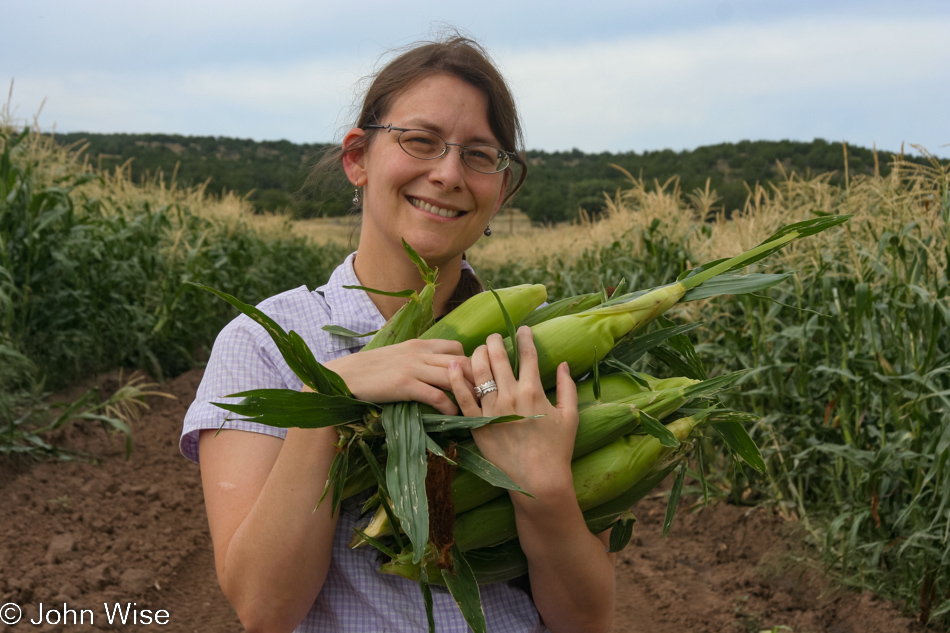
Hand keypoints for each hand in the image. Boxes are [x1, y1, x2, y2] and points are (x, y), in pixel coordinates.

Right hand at [325, 338, 472, 414]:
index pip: (456, 347)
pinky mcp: (405, 385)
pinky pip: (435, 395)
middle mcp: (419, 353)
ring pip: (452, 376)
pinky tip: (452, 414)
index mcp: (419, 344)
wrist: (345, 375)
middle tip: (483, 395)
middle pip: (461, 361)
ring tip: (474, 406)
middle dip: (476, 378)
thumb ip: (418, 359)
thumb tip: (436, 368)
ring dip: (467, 392)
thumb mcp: (398, 356)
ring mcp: (413, 368)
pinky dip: (449, 406)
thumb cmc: (371, 370)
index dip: (468, 362)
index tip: (471, 379)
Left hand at [449, 326, 578, 496]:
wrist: (538, 481)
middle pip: (498, 357)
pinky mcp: (477, 425)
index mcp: (534, 391)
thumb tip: (564, 365)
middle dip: (495, 340)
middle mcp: (510, 396)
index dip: (525, 338)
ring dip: (477, 354)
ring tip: (479, 349)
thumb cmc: (557, 450)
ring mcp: (491, 410)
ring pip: (478, 371)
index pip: (528, 355)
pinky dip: (455, 379)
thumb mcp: (570, 416)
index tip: (523, 329)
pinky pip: (462, 397)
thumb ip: (567, 387)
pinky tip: (453, 366)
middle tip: (494, 336)